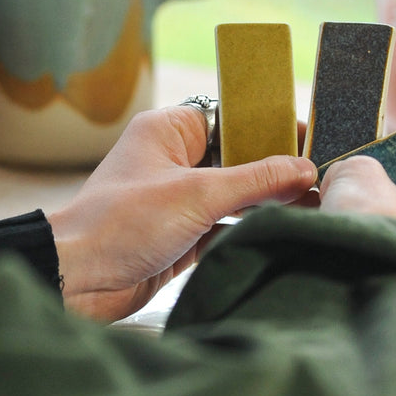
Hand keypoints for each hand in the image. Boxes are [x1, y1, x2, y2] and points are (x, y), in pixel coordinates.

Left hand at [48, 106, 317, 321]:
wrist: (76, 280)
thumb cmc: (120, 223)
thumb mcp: (197, 194)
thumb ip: (256, 181)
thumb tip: (304, 170)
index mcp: (169, 131)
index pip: (231, 115)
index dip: (270, 125)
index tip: (309, 139)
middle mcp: (172, 160)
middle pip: (238, 157)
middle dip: (275, 169)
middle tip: (319, 177)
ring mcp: (176, 200)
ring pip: (233, 195)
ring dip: (265, 203)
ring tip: (312, 206)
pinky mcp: (179, 237)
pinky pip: (224, 228)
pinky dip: (248, 231)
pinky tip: (280, 232)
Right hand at [318, 156, 395, 288]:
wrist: (349, 296)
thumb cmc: (371, 233)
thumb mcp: (358, 179)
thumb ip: (358, 169)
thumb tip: (345, 178)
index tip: (393, 181)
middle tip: (368, 210)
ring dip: (390, 251)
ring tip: (355, 242)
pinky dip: (383, 278)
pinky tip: (354, 268)